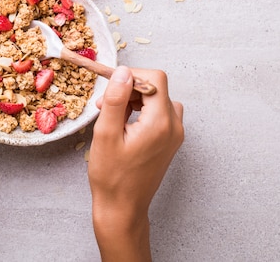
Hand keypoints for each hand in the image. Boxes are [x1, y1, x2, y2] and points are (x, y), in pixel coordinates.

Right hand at [88, 66, 183, 261]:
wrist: (122, 208)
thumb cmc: (112, 176)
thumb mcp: (106, 134)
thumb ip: (116, 99)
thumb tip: (123, 72)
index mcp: (160, 123)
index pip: (154, 79)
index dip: (131, 76)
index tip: (110, 87)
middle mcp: (174, 127)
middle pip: (156, 88)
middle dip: (129, 89)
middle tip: (105, 106)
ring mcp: (175, 135)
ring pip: (157, 99)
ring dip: (135, 100)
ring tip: (112, 117)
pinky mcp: (170, 141)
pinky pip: (159, 114)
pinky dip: (141, 112)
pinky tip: (123, 125)